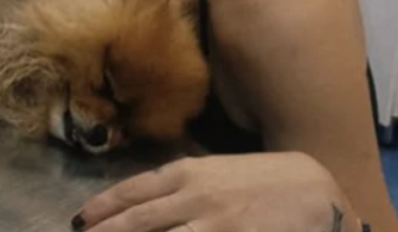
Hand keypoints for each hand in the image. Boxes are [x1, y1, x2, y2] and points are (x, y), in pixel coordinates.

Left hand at [73, 152, 357, 231]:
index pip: (133, 191)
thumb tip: (141, 204)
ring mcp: (215, 224)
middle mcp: (195, 197)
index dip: (103, 207)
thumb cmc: (263, 179)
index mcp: (188, 172)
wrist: (316, 190)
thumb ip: (181, 185)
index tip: (81, 220)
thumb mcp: (216, 172)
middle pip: (137, 221)